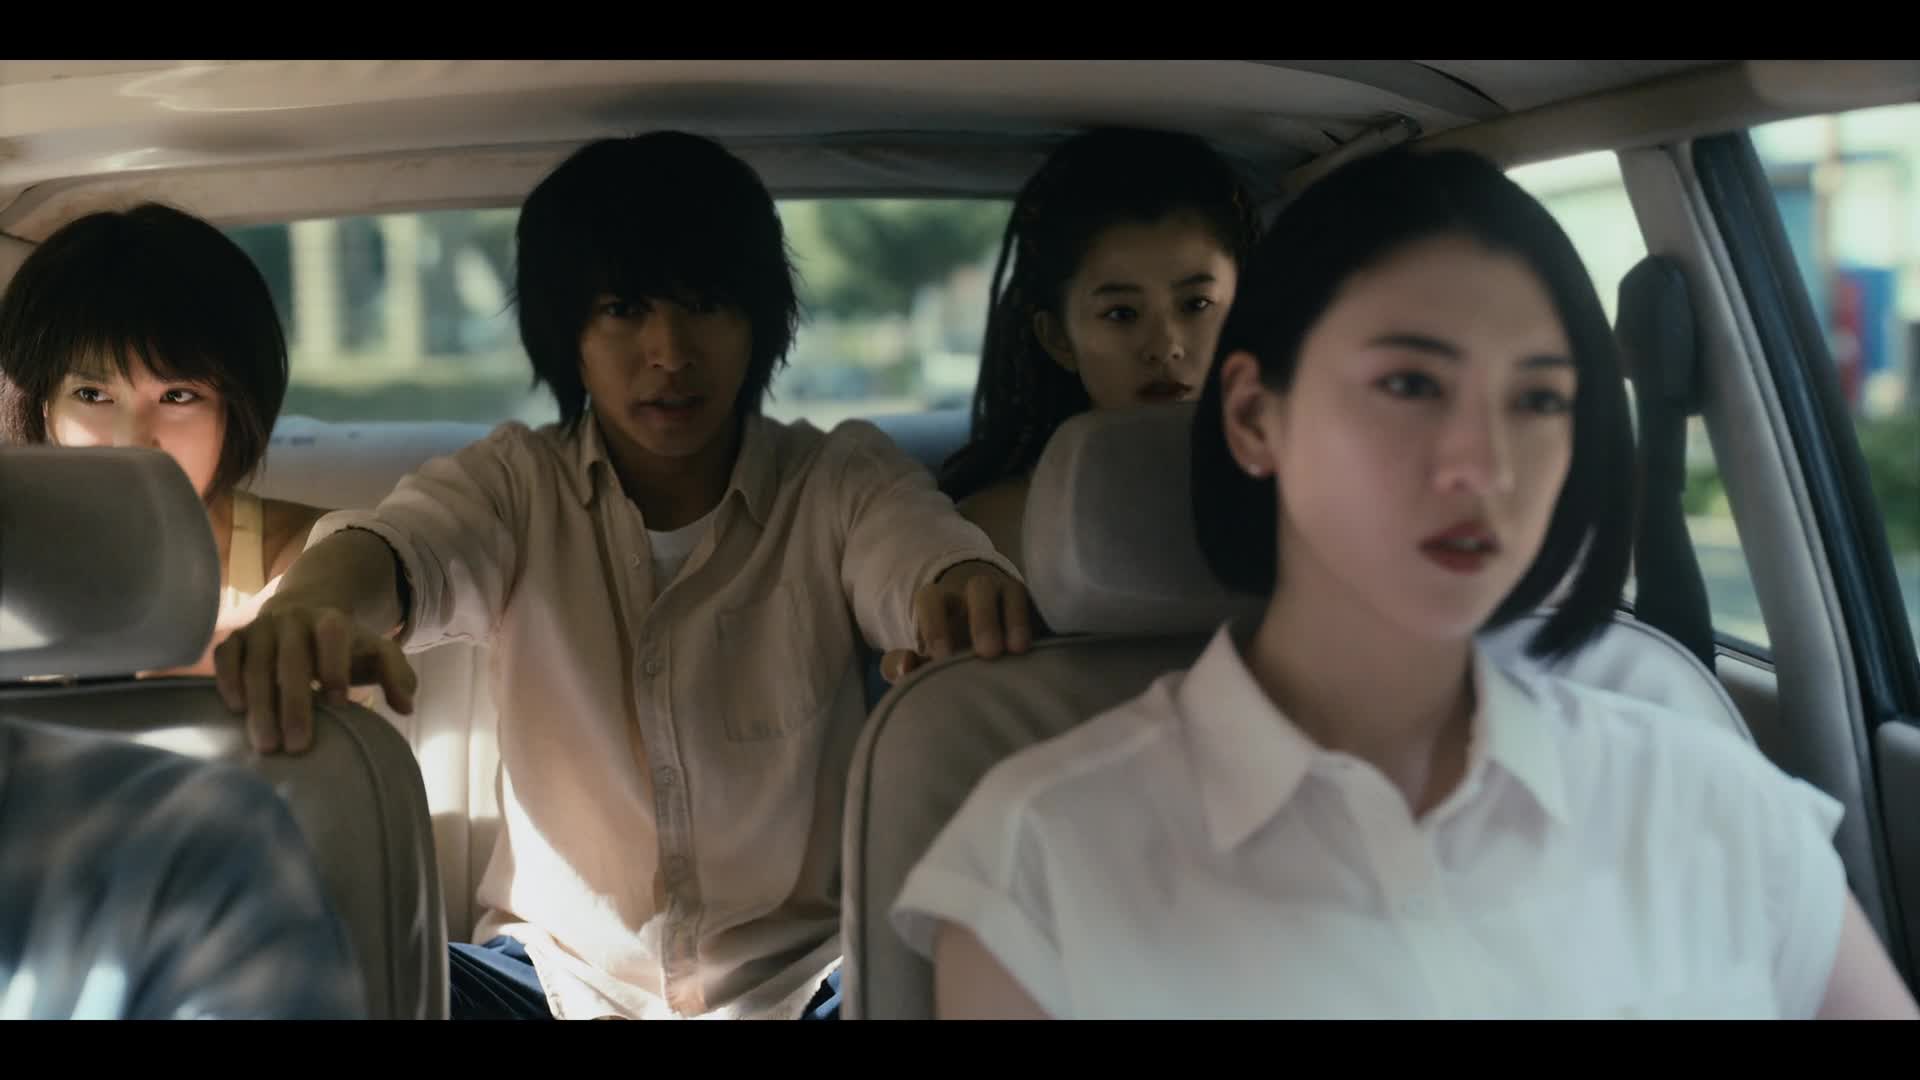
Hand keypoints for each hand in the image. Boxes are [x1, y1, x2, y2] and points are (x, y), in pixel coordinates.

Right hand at [212, 602, 416, 754]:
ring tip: (266, 745)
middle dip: (295, 703)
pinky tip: (236, 710)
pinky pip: (226, 656)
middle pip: (292, 659)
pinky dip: (228, 680)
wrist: (300, 617)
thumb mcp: (376, 654)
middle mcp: (292, 619)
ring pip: (257, 664)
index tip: (339, 702)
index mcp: (330, 619)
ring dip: (261, 705)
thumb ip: (397, 675)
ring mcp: (261, 628)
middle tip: (297, 746)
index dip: (335, 665)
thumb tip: (406, 707)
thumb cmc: (343, 647)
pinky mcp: (235, 638)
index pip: (333, 635)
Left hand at [881, 562, 1033, 683]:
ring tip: (1016, 650)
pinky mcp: (1034, 606)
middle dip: (983, 617)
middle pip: (979, 588)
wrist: (982, 635)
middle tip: (986, 652)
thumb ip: (901, 664)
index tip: (941, 657)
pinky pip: (1040, 605)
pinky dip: (1039, 622)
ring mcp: (1009, 595)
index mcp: (941, 601)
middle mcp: (976, 592)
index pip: (932, 599)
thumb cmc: (947, 649)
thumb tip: (904, 667)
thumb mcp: (921, 656)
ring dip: (1015, 618)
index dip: (935, 625)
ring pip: (1013, 591)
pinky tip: (1042, 646)